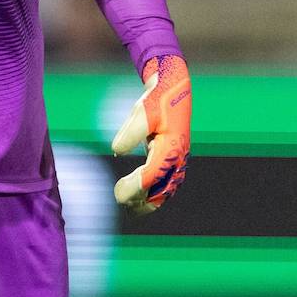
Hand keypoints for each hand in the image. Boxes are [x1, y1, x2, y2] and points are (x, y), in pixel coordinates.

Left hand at [110, 55, 190, 213]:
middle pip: (160, 190)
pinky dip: (155, 196)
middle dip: (140, 200)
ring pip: (166, 191)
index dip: (134, 187)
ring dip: (148, 202)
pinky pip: (167, 186)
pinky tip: (140, 199)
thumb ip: (131, 131)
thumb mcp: (142, 110)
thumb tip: (117, 150)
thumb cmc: (156, 100)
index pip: (151, 176)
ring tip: (128, 207)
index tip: (117, 193)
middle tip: (119, 199)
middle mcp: (178, 157)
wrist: (174, 90)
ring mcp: (178, 160)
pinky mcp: (175, 160)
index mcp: (171, 147)